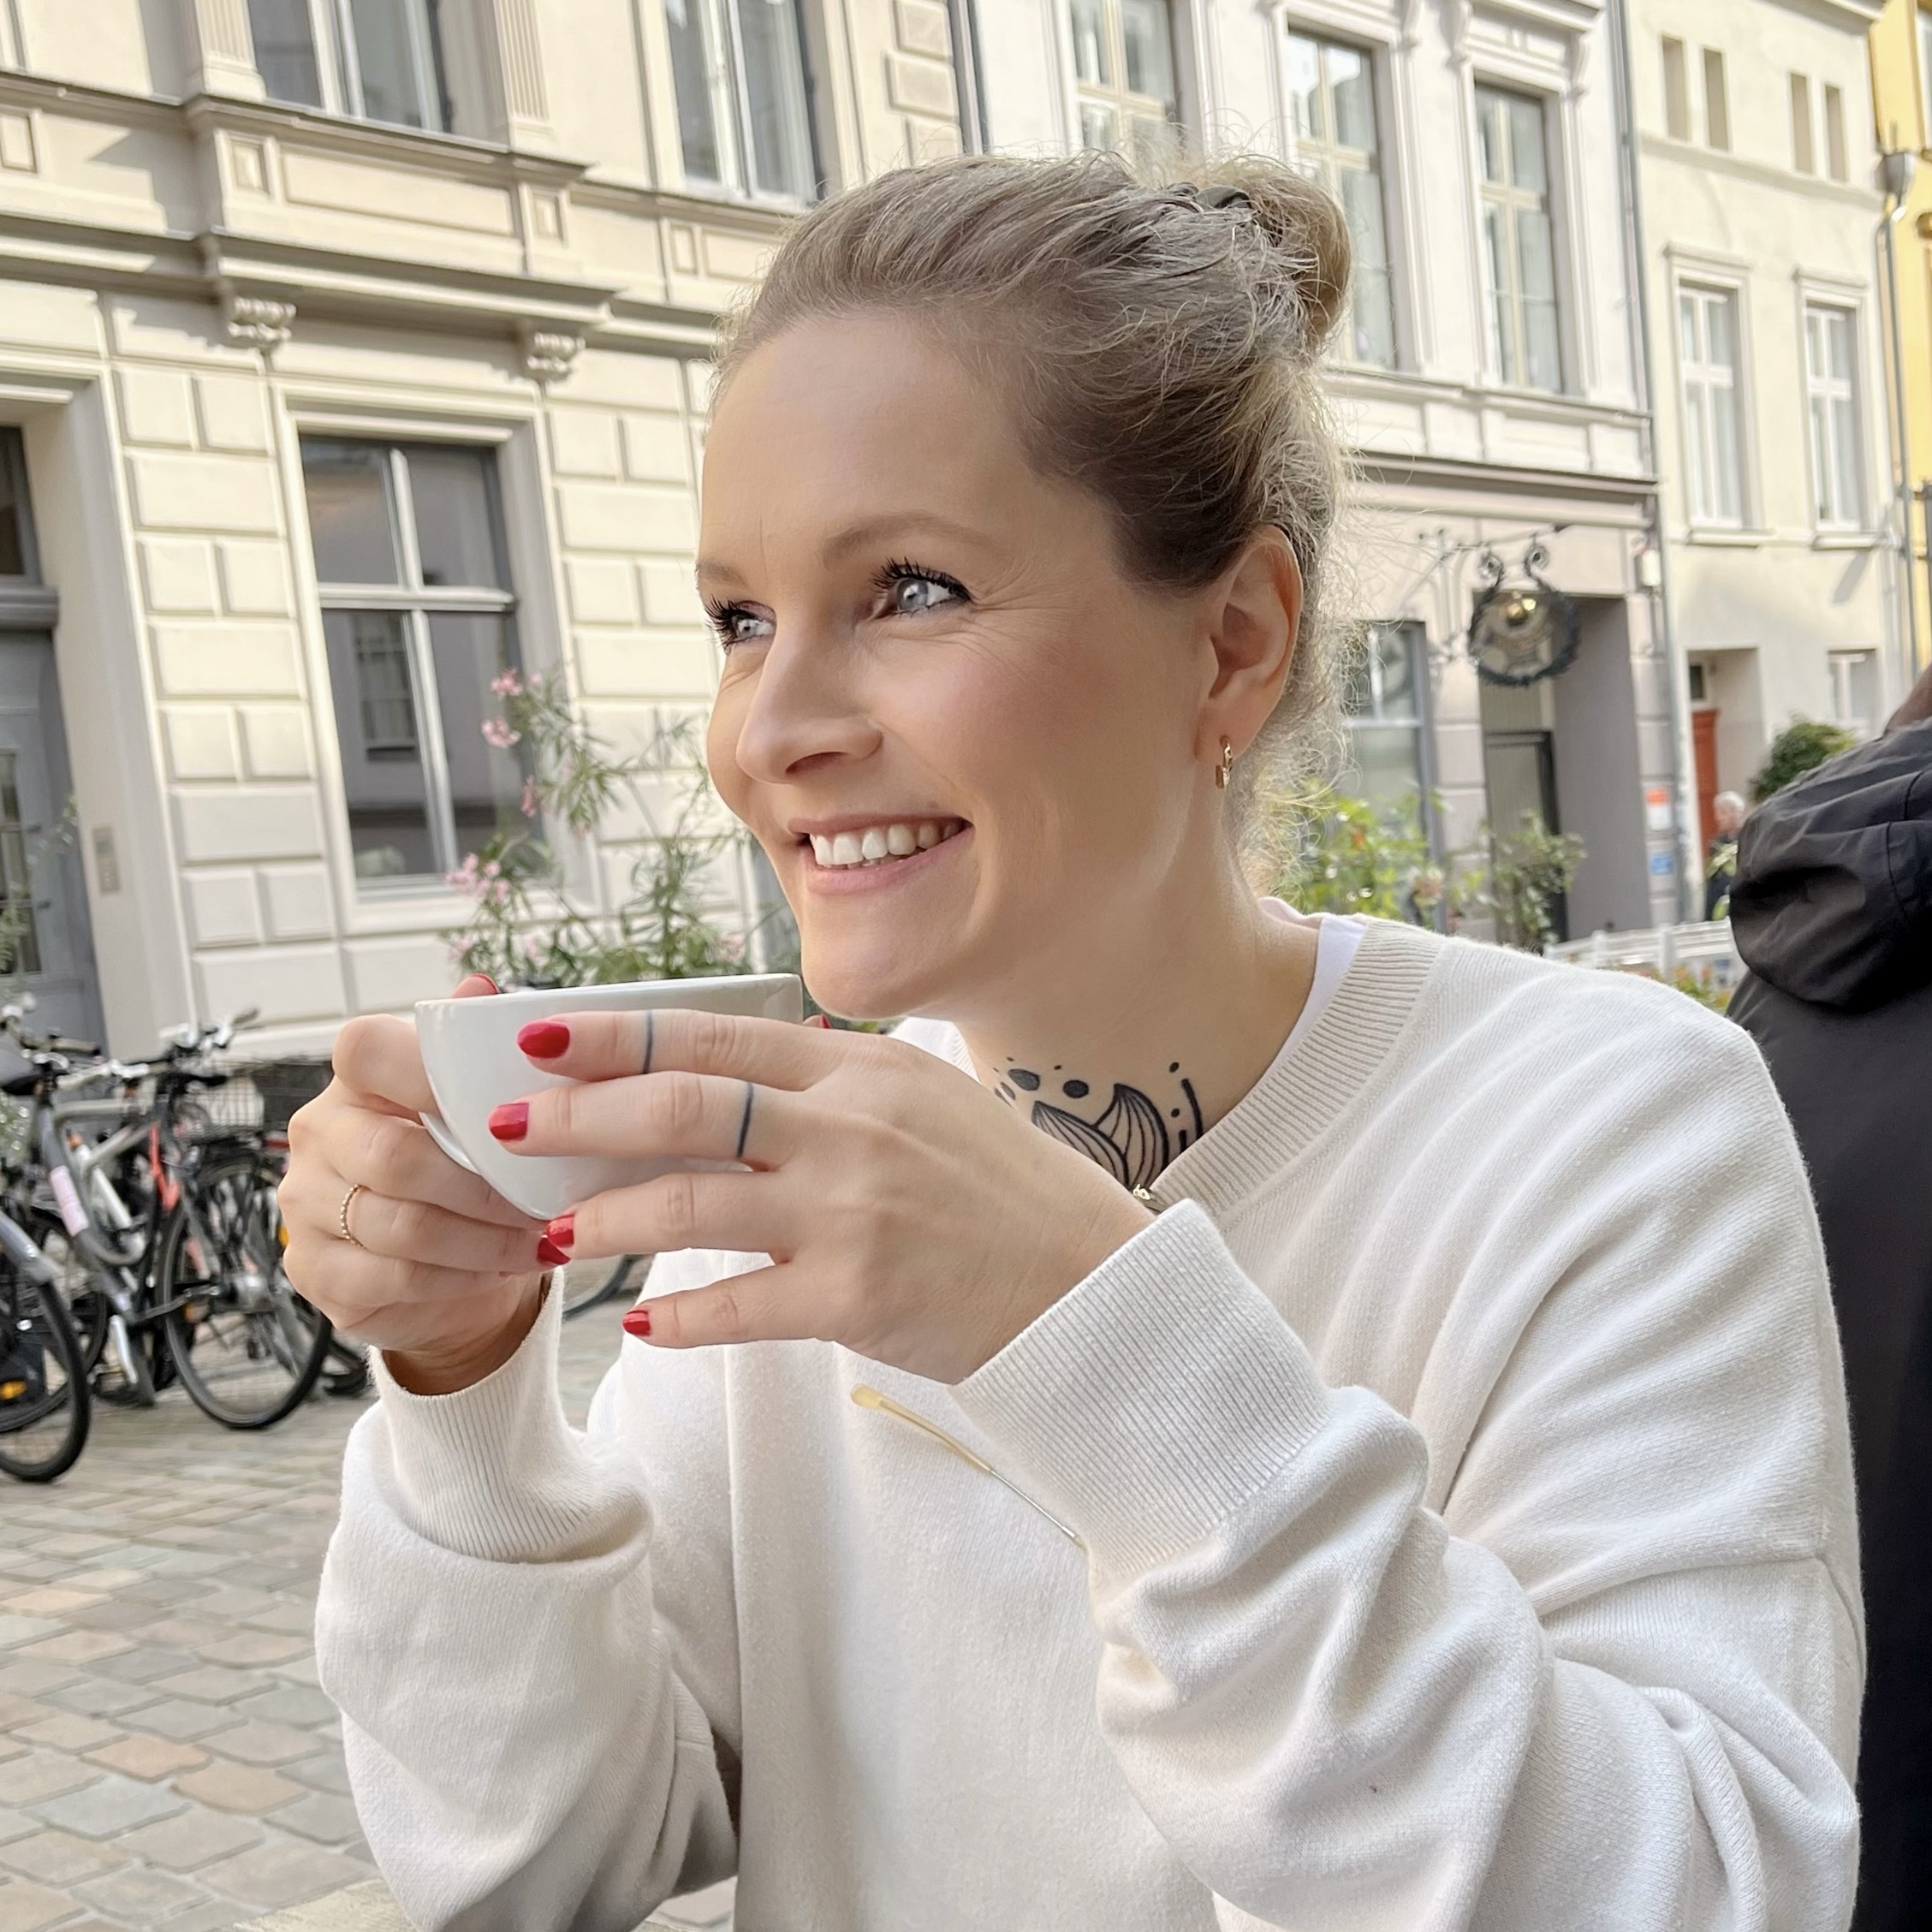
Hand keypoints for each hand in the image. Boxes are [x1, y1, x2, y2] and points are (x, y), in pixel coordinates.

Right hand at [279, 975, 553, 1394]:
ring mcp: (305, 1205)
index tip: (503, 1110)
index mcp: (356, 1080)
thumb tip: (481, 989)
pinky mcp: (314, 1271)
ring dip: (483, 1238)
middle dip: (482, 1187)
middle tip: (544, 1202)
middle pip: (394, 1156)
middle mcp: (318, 1135)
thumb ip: (474, 1053)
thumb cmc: (465, 1168)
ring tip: (540, 1239)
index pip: (367, 1050)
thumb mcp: (477, 1108)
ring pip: (400, 1225)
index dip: (431, 1075)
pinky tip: (500, 1268)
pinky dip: (461, 1276)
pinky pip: (393, 1277)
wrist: (451, 1261)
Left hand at [489, 1010, 1153, 1382]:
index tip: (540, 1039)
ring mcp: (851, 1210)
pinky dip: (680, 1315)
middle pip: (683, 1104)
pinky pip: (737, 1304)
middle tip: (507, 1128)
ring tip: (557, 1238)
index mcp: (862, 1068)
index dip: (615, 1036)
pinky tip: (645, 1324)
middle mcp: (849, 1126)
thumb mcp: (925, 1102)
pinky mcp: (856, 1294)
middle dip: (578, 1116)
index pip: (713, 1036)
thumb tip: (729, 1080)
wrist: (1088, 1282)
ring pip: (689, 1203)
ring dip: (607, 1221)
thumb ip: (832, 1086)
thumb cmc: (1003, 1192)